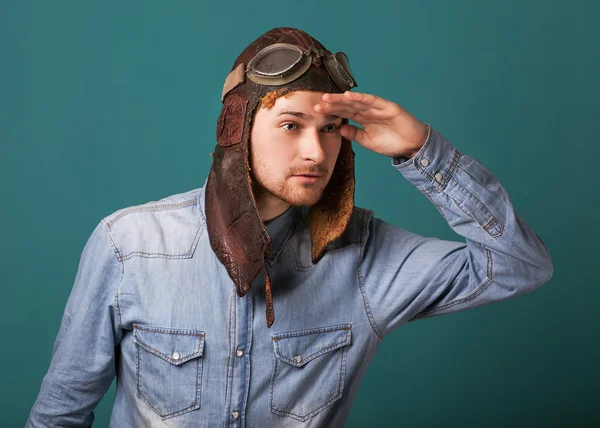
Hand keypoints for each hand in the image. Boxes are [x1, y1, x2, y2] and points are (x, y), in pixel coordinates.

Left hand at [314, 91, 428, 158]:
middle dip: (332, 104)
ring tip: (328, 98)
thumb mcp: (367, 141)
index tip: (316, 112)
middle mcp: (369, 111)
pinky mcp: (388, 107)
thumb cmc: (392, 143)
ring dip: (342, 99)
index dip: (331, 111)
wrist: (412, 146)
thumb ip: (354, 134)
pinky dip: (361, 98)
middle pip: (347, 105)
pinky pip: (373, 101)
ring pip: (357, 101)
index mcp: (363, 119)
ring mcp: (378, 107)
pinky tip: (349, 96)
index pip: (344, 113)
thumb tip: (339, 128)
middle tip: (318, 103)